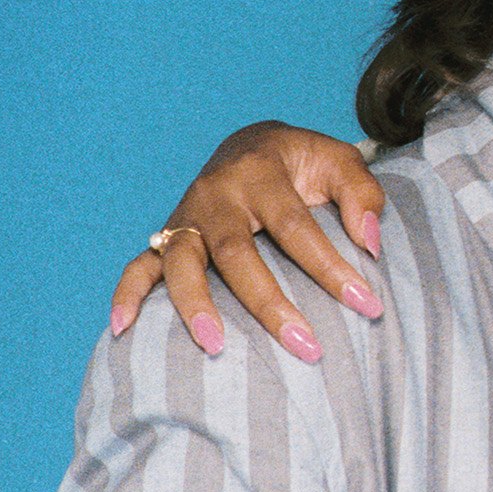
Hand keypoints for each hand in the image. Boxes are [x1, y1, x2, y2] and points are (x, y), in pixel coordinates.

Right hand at [111, 124, 386, 360]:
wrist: (250, 143)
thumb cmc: (302, 161)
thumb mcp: (339, 161)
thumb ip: (362, 195)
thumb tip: (371, 245)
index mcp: (260, 172)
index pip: (296, 226)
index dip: (330, 266)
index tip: (366, 303)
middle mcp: (217, 195)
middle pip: (237, 254)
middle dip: (270, 304)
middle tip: (306, 346)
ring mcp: (187, 216)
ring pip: (182, 263)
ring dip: (194, 306)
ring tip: (215, 347)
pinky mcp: (168, 235)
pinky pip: (138, 265)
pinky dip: (126, 294)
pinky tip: (121, 328)